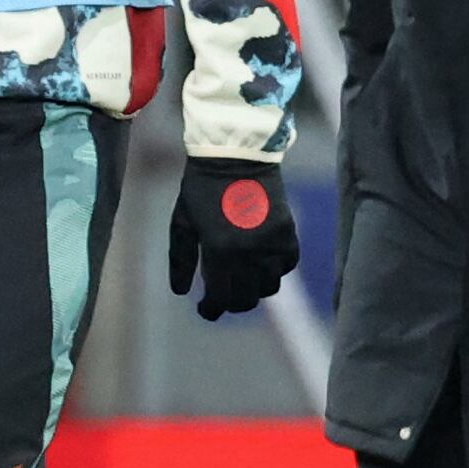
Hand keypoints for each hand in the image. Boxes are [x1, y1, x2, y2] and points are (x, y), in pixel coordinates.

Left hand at [170, 157, 300, 320]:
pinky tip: (261, 264)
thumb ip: (180, 260)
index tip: (205, 310)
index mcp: (219, 251)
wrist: (237, 157)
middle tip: (223, 298)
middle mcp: (249, 253)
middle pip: (247, 298)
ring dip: (254, 290)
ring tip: (243, 282)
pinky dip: (275, 271)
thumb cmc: (200, 190)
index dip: (211, 310)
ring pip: (269, 287)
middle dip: (232, 304)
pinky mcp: (288, 234)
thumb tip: (182, 292)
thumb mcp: (182, 224)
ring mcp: (272, 244)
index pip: (220, 298)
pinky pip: (286, 266)